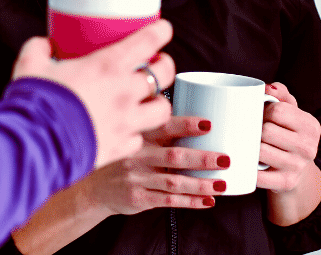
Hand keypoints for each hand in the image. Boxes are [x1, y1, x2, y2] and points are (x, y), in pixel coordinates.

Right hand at [11, 20, 175, 168]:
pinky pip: (138, 140)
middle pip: (164, 74)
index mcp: (107, 66)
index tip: (163, 28)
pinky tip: (125, 130)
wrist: (34, 145)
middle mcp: (124, 92)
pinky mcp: (119, 148)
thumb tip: (44, 44)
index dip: (161, 31)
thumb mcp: (30, 65)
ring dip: (158, 103)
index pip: (148, 41)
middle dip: (165, 66)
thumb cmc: (35, 101)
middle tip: (158, 63)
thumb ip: (39, 49)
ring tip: (150, 100)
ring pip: (162, 110)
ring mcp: (125, 122)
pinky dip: (135, 134)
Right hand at [80, 116, 228, 216]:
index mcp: (140, 134)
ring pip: (174, 181)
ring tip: (222, 184)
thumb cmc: (124, 158)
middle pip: (175, 156)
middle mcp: (138, 154)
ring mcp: (137, 177)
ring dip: (201, 184)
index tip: (209, 124)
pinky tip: (207, 200)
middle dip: (203, 158)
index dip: (187, 125)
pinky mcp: (138, 197)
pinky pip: (168, 200)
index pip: (165, 126)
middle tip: (226, 159)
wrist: (93, 187)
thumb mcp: (134, 136)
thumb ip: (158, 128)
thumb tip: (199, 118)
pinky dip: (190, 201)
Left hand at [257, 82, 319, 192]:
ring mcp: (298, 167)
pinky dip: (248, 169)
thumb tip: (268, 87)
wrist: (297, 172)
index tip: (261, 117)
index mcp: (311, 126)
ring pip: (259, 151)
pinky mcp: (286, 183)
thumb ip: (280, 94)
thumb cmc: (288, 135)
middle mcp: (308, 147)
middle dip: (255, 131)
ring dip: (250, 148)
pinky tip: (248, 164)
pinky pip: (257, 175)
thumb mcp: (290, 112)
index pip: (277, 111)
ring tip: (251, 147)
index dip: (262, 112)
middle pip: (266, 131)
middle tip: (254, 133)